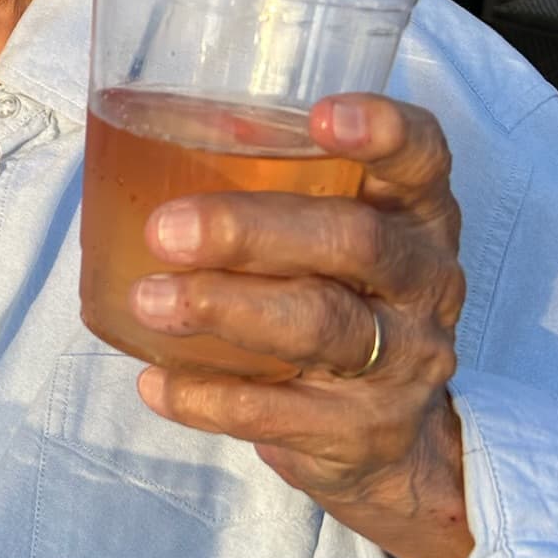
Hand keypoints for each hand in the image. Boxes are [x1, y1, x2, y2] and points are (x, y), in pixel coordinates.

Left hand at [129, 95, 472, 557]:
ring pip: (319, 325)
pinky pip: (280, 411)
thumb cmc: (337, 294)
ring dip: (223, 309)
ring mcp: (404, 361)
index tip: (322, 116)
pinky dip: (208, 396)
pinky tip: (155, 380)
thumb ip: (267, 187)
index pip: (422, 158)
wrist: (401, 441)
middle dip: (251, 231)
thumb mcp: (328, 233)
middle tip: (165, 230)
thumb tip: (134, 143)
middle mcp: (423, 282)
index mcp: (415, 214)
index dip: (384, 132)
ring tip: (148, 301)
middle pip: (354, 241)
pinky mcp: (366, 432)